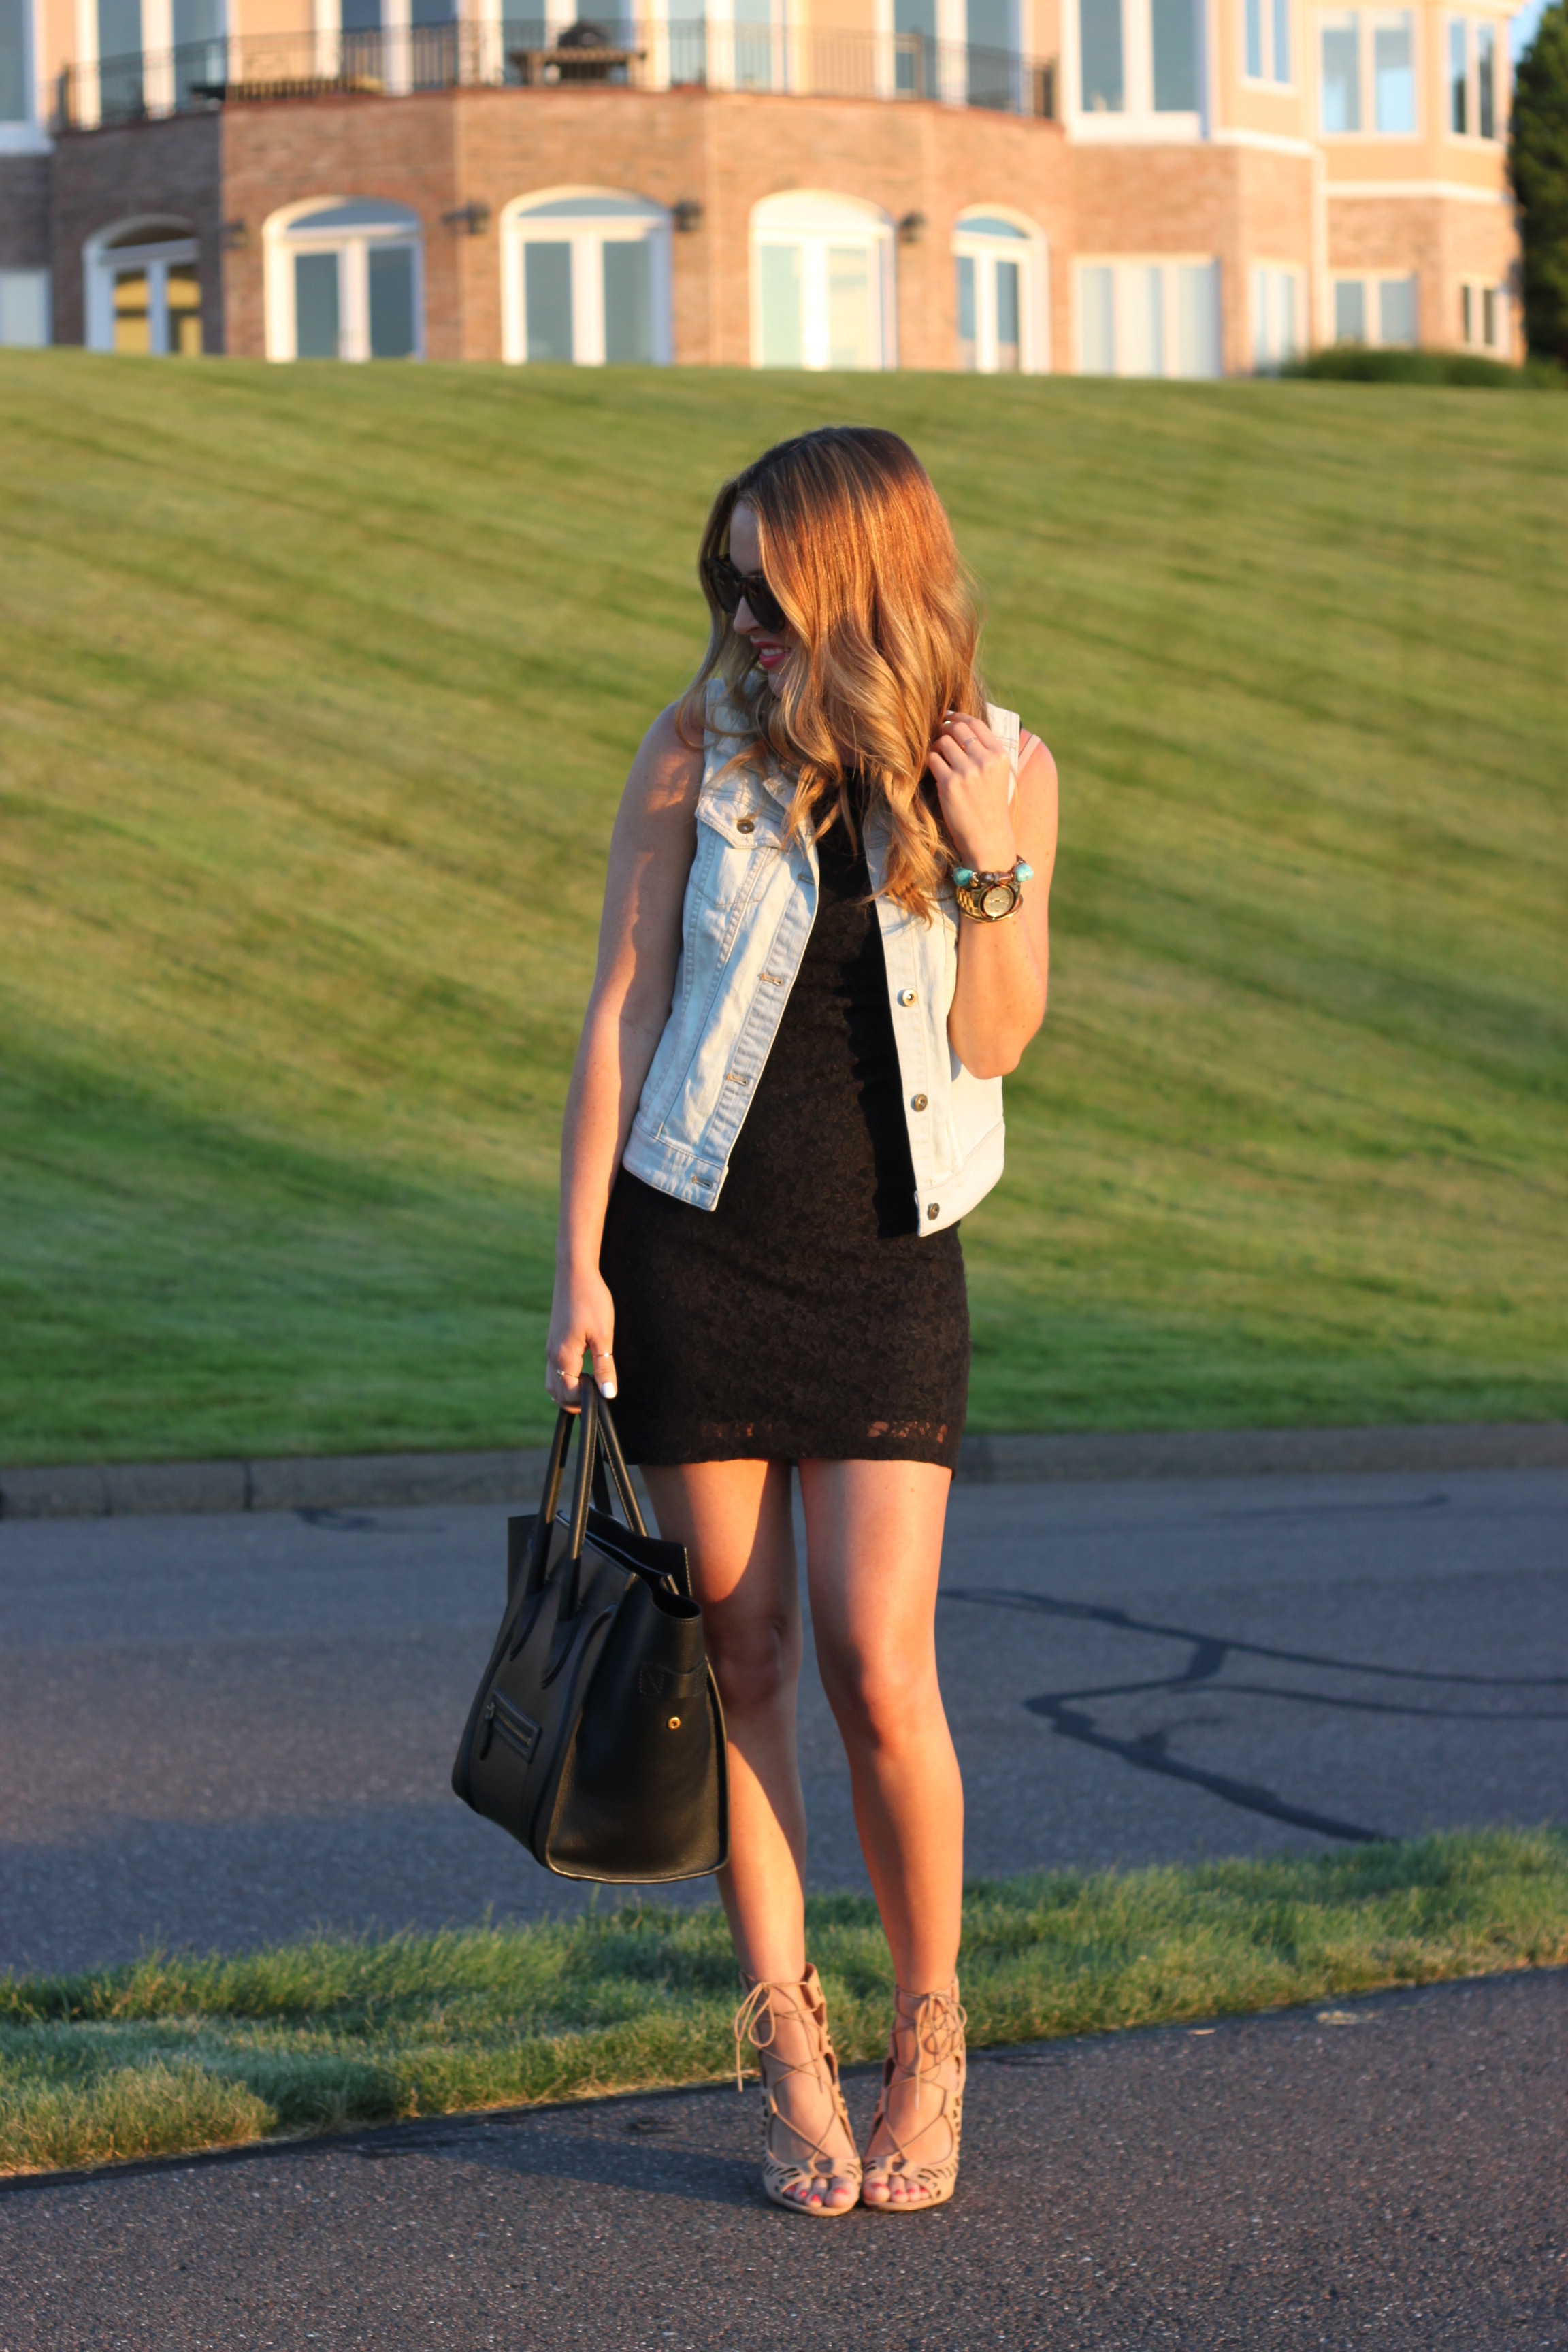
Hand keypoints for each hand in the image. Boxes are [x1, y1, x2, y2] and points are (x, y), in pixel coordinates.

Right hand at [546, 1266, 616, 1410]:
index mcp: (563, 1357)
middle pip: (557, 1393)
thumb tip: (607, 1394)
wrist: (575, 1273)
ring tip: (589, 1388)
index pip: (569, 1394)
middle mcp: (552, 1356)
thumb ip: (604, 1367)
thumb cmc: (591, 1301)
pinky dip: (564, 1379)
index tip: (604, 1395)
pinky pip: (554, 1370)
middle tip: (597, 1397)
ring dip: (567, 1391)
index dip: (586, 1401)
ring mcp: (550, 1348)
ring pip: (553, 1382)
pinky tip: (582, 1373)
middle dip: (575, 1401)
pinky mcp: (554, 1341)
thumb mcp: (603, 1336)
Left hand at [926, 713, 1015, 873]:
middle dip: (945, 729)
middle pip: (957, 728)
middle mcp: (985, 760)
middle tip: (939, 738)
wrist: (988, 838)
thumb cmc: (989, 806)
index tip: (948, 718)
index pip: (975, 723)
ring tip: (938, 757)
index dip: (958, 717)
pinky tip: (934, 770)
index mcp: (1000, 755)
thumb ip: (985, 751)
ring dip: (936, 746)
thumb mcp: (997, 774)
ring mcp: (967, 772)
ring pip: (943, 742)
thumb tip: (959, 725)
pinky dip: (930, 761)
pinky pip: (933, 759)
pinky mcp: (950, 784)